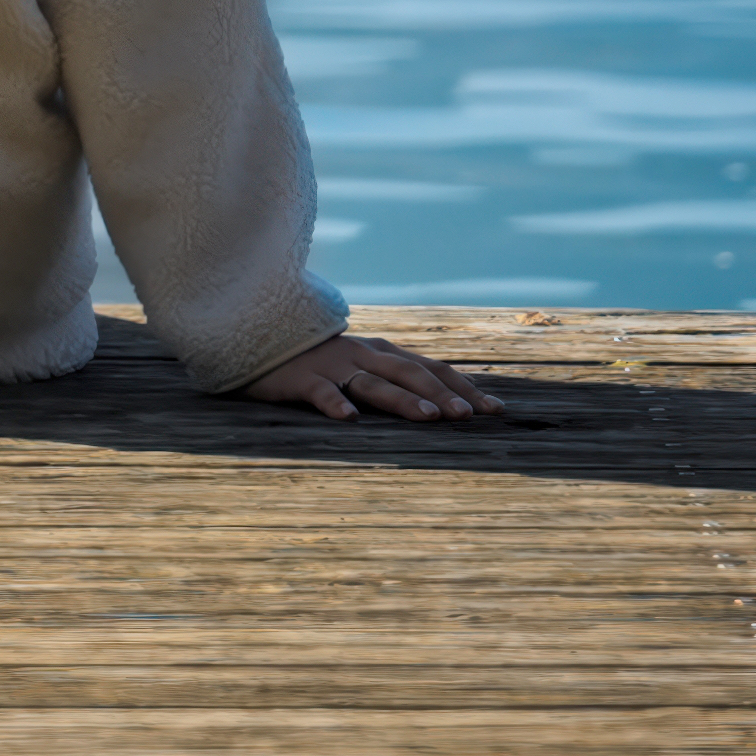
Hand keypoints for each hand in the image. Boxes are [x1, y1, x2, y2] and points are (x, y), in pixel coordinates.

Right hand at [240, 330, 501, 423]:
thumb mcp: (359, 363)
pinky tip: (349, 419)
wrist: (260, 336)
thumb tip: (441, 402)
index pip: (432, 368)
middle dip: (443, 395)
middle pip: (410, 374)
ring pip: (374, 383)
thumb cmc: (318, 360)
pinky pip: (321, 392)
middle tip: (469, 417)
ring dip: (403, 400)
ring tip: (429, 418)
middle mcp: (364, 355)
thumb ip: (392, 377)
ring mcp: (334, 366)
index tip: (495, 410)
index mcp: (383, 353)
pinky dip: (336, 404)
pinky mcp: (302, 379)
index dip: (463, 387)